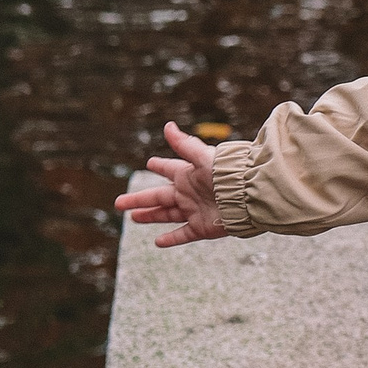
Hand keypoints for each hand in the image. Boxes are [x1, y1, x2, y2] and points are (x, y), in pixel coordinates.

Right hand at [115, 122, 227, 247]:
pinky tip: (158, 242)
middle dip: (139, 199)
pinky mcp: (202, 227)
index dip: (160, 166)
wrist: (248, 196)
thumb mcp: (203, 157)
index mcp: (189, 174)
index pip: (169, 169)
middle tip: (119, 202)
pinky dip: (171, 239)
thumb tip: (168, 126)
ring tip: (133, 218)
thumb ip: (185, 145)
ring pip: (167, 215)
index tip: (150, 163)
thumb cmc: (227, 174)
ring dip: (150, 216)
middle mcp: (190, 193)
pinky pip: (183, 234)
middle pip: (159, 196)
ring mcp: (195, 211)